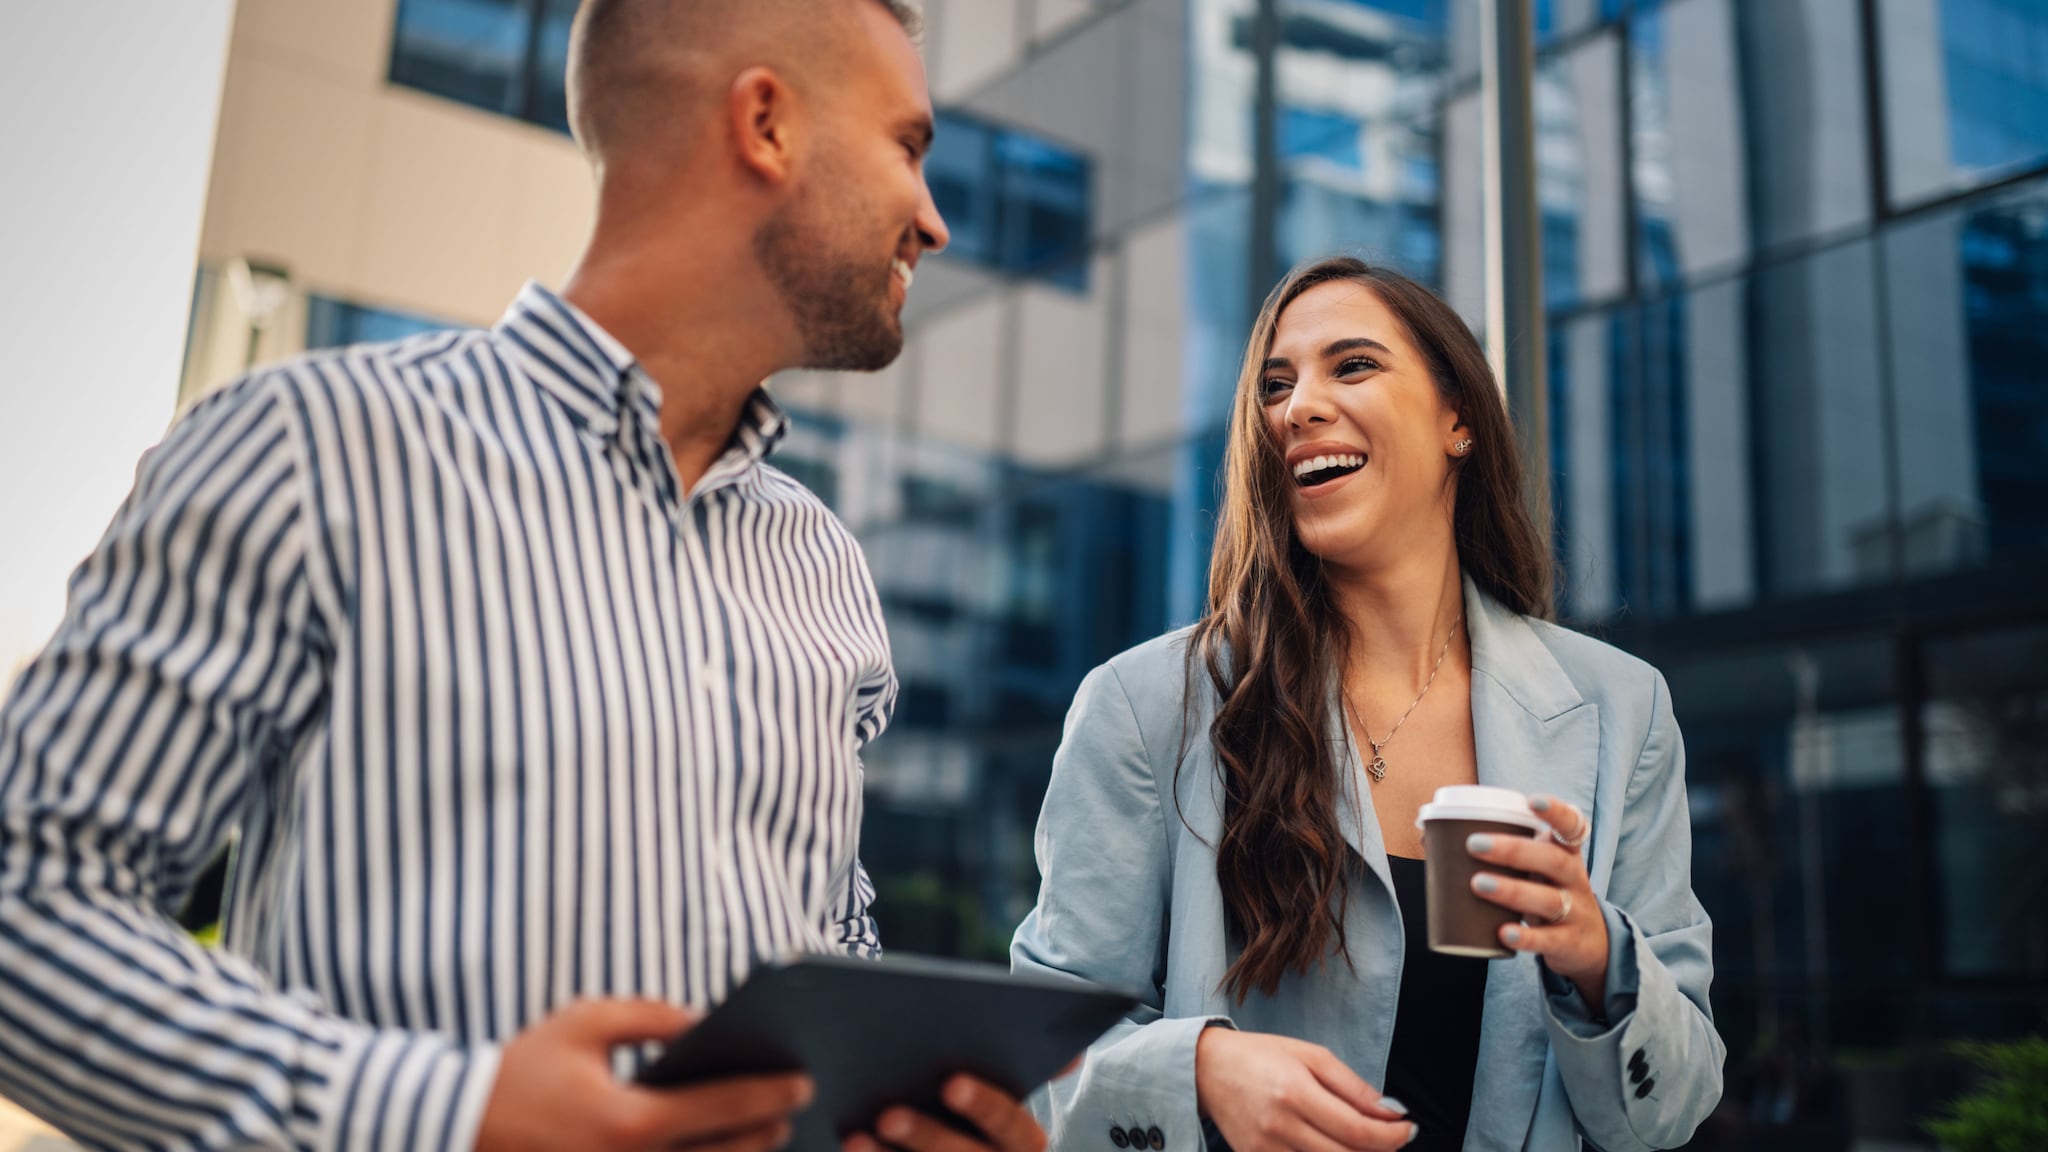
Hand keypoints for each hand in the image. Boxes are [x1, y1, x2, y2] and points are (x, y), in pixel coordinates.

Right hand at [476, 998, 812, 1151]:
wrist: (453, 1128)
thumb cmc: (522, 1070)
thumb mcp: (585, 1023)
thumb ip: (651, 1016)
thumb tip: (704, 1022)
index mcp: (629, 1122)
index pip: (721, 1108)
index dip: (769, 1093)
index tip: (802, 1081)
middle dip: (766, 1132)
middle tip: (794, 1109)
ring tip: (763, 1137)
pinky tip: (716, 1150)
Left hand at [843, 1075, 1048, 1151]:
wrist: (950, 1147)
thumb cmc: (973, 1112)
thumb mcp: (1003, 1092)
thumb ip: (1033, 1067)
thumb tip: (1072, 1055)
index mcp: (1021, 1142)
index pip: (1011, 1125)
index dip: (984, 1105)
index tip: (951, 1083)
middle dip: (927, 1137)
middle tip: (888, 1113)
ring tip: (855, 1137)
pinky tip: (850, 1148)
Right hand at [1195, 1028, 1416, 1151]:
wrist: (1206, 1069)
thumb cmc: (1262, 1056)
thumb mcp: (1311, 1056)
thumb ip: (1353, 1086)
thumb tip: (1392, 1112)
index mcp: (1295, 1092)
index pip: (1357, 1130)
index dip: (1391, 1137)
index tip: (1409, 1129)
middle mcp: (1279, 1126)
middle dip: (1380, 1151)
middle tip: (1393, 1138)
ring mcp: (1265, 1150)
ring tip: (1366, 1142)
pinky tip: (1335, 1146)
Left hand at [1466, 794, 1608, 1004]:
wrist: (1589, 946)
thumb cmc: (1546, 893)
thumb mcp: (1535, 872)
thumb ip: (1498, 853)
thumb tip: (1429, 836)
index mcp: (1565, 854)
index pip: (1571, 826)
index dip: (1555, 812)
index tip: (1533, 801)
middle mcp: (1574, 879)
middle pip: (1552, 860)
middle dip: (1514, 850)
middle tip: (1474, 843)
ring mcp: (1575, 912)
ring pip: (1549, 899)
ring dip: (1512, 890)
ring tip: (1477, 883)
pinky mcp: (1568, 943)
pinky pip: (1549, 940)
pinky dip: (1526, 937)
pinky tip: (1503, 934)